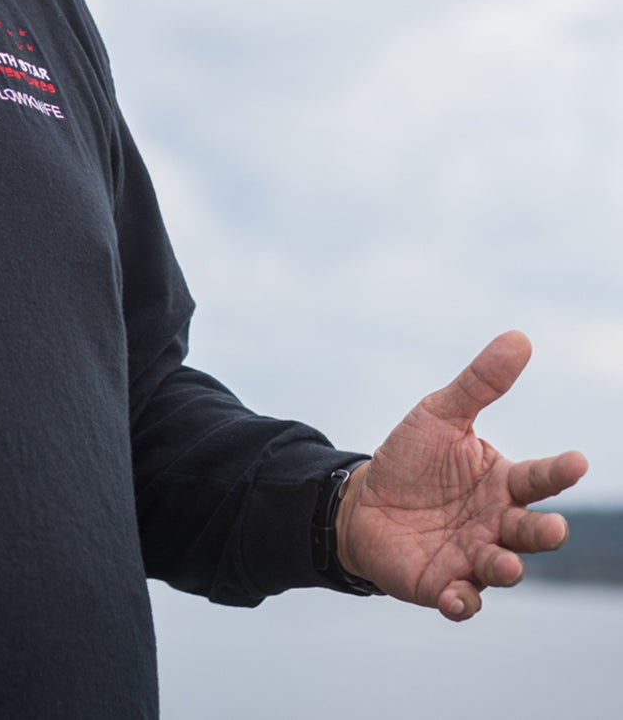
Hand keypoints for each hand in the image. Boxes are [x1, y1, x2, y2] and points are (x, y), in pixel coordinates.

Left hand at [336, 330, 586, 619]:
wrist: (363, 501)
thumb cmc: (411, 458)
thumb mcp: (440, 414)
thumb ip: (480, 383)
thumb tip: (520, 337)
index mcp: (503, 483)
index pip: (539, 479)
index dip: (559, 472)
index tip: (576, 461)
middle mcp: (497, 524)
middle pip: (530, 530)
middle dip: (543, 531)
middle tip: (553, 528)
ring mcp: (474, 557)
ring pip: (502, 568)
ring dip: (507, 567)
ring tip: (507, 563)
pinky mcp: (444, 584)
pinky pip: (462, 600)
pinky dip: (463, 602)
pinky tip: (457, 597)